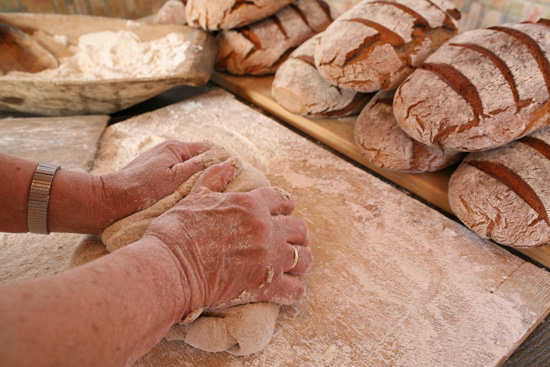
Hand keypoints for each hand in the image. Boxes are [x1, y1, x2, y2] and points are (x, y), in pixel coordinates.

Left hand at [95, 140, 227, 229]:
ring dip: (202, 176)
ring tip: (215, 192)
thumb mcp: (176, 178)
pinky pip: (179, 175)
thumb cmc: (142, 190)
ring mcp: (161, 162)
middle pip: (201, 156)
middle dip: (216, 168)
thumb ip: (201, 166)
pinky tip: (194, 196)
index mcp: (176, 148)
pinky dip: (189, 182)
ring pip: (190, 167)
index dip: (226, 159)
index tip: (239, 173)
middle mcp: (169, 150)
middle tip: (231, 184)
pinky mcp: (155, 174)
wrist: (110, 201)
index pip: (210, 148)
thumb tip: (227, 159)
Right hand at [143, 158, 311, 316]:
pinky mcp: (265, 285)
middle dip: (296, 235)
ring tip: (290, 265)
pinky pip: (295, 290)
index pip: (284, 200)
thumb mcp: (197, 195)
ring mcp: (268, 257)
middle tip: (287, 241)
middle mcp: (266, 228)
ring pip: (303, 258)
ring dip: (298, 261)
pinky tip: (287, 289)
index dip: (285, 206)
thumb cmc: (178, 229)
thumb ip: (217, 177)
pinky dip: (293, 291)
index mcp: (252, 204)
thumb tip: (231, 161)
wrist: (169, 266)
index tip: (283, 213)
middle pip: (300, 229)